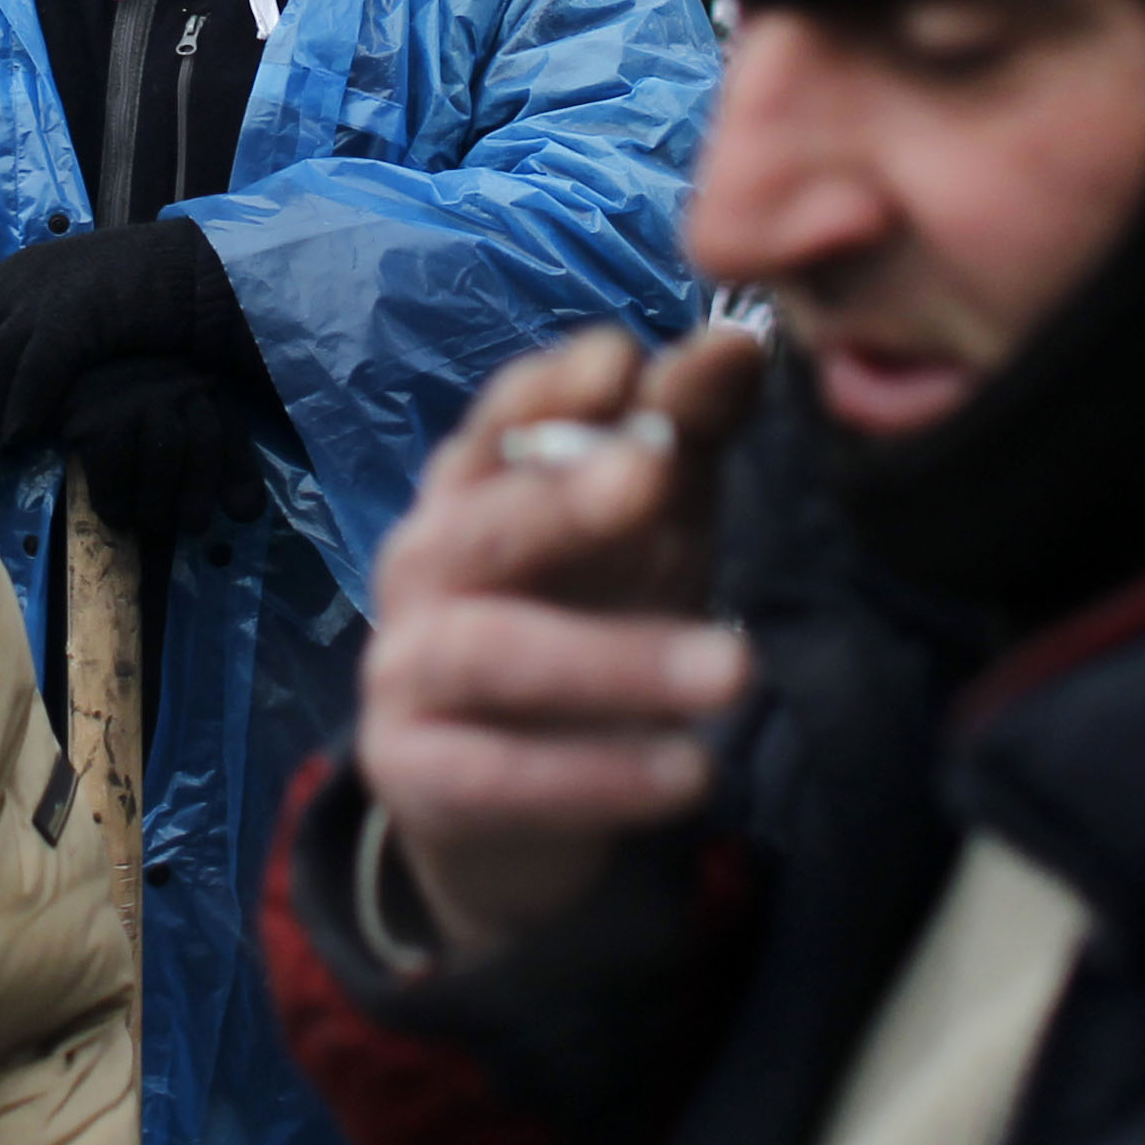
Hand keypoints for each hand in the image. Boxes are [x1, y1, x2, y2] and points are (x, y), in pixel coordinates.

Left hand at [0, 224, 262, 450]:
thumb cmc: (144, 284)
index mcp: (20, 266)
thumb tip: (20, 354)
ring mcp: (45, 294)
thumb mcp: (78, 288)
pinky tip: (21, 435)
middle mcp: (21, 275)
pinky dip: (20, 406)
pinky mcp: (72, 317)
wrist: (193, 268)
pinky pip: (31, 371)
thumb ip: (43, 313)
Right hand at [55, 356, 265, 540]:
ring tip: (149, 523)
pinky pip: (113, 470)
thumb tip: (246, 513)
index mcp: (202, 385)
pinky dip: (115, 502)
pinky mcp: (93, 419)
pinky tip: (115, 511)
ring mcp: (132, 398)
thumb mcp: (186, 427)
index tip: (242, 514)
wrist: (68, 381)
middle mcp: (173, 383)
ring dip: (157, 504)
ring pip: (161, 457)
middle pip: (201, 444)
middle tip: (190, 527)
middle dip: (198, 497)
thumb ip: (220, 466)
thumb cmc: (136, 416)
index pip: (230, 432)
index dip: (240, 475)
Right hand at [355, 324, 769, 964]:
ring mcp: (404, 668)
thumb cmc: (585, 621)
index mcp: (473, 487)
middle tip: (657, 472)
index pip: (496, 422)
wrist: (500, 803)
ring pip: (489, 652)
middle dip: (562, 495)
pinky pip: (496, 775)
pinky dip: (596, 774)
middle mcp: (423, 563)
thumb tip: (740, 342)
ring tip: (734, 670)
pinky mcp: (411, 773)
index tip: (622, 361)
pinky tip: (691, 772)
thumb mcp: (647, 529)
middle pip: (479, 522)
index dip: (550, 390)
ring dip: (612, 658)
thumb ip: (684, 436)